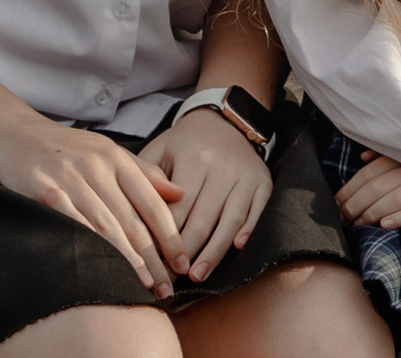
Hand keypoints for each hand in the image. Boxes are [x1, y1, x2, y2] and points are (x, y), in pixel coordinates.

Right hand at [0, 112, 187, 295]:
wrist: (13, 132)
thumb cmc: (65, 147)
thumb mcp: (108, 151)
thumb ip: (144, 173)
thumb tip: (180, 194)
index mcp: (117, 159)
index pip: (152, 203)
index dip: (171, 237)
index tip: (183, 263)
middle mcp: (97, 167)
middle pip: (132, 221)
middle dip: (153, 259)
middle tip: (167, 289)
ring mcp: (70, 178)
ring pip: (106, 227)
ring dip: (127, 261)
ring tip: (142, 286)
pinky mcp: (43, 190)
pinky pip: (71, 224)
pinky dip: (89, 248)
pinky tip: (100, 269)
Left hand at [139, 109, 274, 280]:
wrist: (224, 120)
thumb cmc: (184, 144)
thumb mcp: (160, 150)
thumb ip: (147, 178)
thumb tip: (137, 215)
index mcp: (193, 159)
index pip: (177, 209)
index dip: (163, 239)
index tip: (152, 263)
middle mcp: (221, 167)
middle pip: (203, 220)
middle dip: (186, 253)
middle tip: (172, 280)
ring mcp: (245, 175)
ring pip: (231, 220)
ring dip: (214, 252)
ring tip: (198, 276)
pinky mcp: (263, 181)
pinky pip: (257, 210)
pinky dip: (248, 230)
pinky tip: (237, 249)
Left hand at [336, 149, 400, 228]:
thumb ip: (392, 157)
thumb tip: (363, 159)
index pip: (373, 171)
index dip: (352, 188)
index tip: (335, 204)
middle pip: (381, 184)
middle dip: (356, 203)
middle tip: (341, 220)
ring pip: (398, 195)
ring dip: (374, 211)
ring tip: (358, 225)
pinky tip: (386, 225)